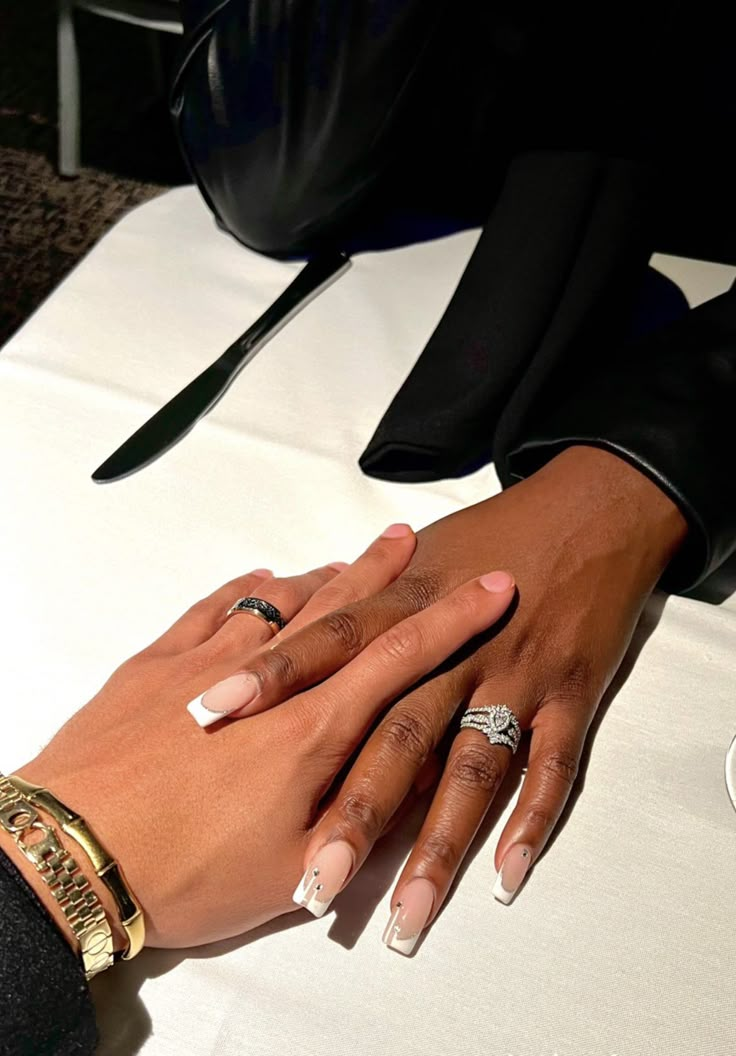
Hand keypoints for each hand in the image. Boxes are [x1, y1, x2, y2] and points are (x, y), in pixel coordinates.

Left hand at [8, 529, 513, 951]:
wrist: (68, 856)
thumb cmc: (185, 877)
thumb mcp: (286, 875)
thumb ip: (353, 822)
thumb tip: (404, 789)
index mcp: (312, 730)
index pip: (401, 655)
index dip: (453, 619)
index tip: (490, 586)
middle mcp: (271, 679)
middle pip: (343, 608)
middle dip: (385, 570)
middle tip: (412, 537)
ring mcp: (208, 660)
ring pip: (282, 601)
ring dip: (324, 575)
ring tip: (352, 556)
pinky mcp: (155, 665)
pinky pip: (214, 607)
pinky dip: (247, 589)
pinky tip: (261, 579)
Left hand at [198, 446, 687, 952]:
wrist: (599, 510)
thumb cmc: (500, 533)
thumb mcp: (423, 561)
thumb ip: (376, 610)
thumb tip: (308, 666)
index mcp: (410, 603)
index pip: (330, 644)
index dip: (274, 679)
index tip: (218, 724)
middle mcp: (461, 646)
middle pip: (400, 732)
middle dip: (360, 811)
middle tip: (318, 885)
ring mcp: (521, 674)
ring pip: (473, 768)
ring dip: (441, 846)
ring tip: (407, 919)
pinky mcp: (576, 694)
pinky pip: (556, 767)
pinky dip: (533, 818)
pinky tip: (505, 876)